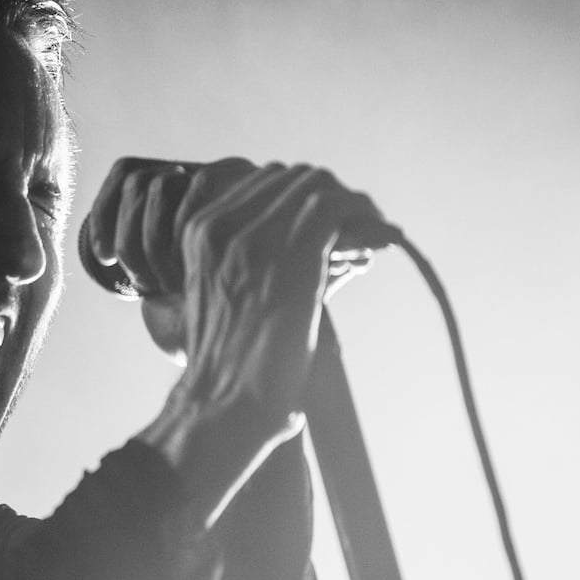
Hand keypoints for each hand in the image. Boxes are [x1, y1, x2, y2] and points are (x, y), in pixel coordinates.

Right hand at [84, 157, 393, 431]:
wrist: (223, 403)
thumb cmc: (228, 365)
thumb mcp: (222, 293)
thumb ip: (251, 256)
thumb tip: (315, 232)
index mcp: (198, 231)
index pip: (261, 180)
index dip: (302, 194)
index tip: (330, 217)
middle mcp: (221, 224)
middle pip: (292, 176)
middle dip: (329, 195)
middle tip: (358, 224)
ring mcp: (256, 236)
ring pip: (318, 184)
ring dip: (353, 203)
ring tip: (373, 230)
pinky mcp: (294, 253)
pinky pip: (338, 207)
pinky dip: (366, 214)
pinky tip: (381, 235)